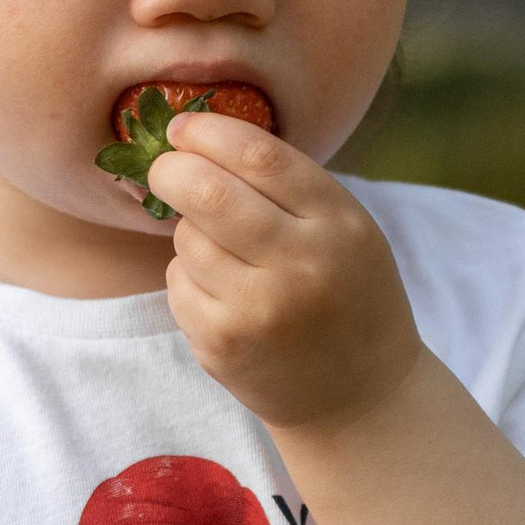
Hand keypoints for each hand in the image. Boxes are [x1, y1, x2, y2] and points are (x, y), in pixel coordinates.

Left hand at [144, 109, 422, 432]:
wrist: (359, 397)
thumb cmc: (347, 296)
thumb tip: (199, 138)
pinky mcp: (223, 344)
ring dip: (189, 233)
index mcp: (339, 223)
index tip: (184, 126)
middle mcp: (302, 265)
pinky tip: (222, 296)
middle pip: (209, 193)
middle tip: (164, 169)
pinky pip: (178, 284)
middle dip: (172, 170)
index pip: (261, 157)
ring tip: (224, 254)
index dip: (209, 132)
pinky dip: (188, 278)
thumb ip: (289, 187)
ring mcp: (259, 309)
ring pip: (187, 239)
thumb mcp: (346, 230)